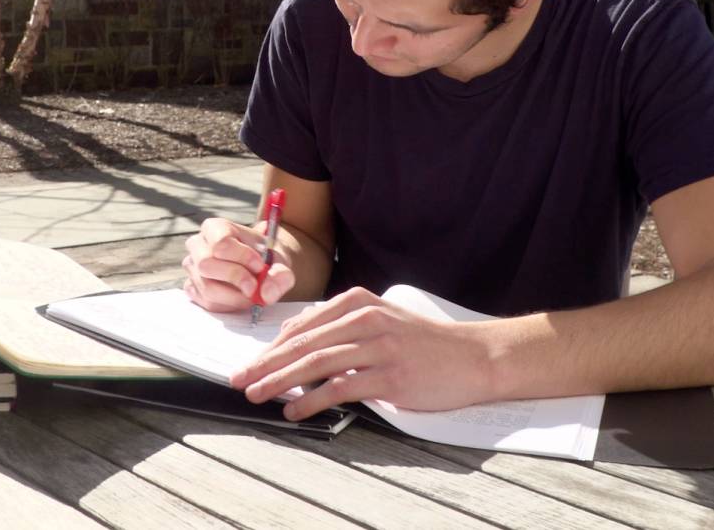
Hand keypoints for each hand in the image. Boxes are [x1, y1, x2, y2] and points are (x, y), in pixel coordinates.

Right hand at [182, 217, 295, 312]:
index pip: (221, 242)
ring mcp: (192, 268)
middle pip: (206, 264)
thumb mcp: (279, 260)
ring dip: (234, 296)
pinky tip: (240, 299)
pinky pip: (206, 302)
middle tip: (255, 286)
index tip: (260, 266)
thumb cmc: (266, 258)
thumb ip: (280, 273)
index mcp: (215, 228)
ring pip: (207, 287)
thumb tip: (266, 293)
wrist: (261, 267)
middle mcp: (197, 245)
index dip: (242, 256)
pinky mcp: (193, 288)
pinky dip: (228, 305)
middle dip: (235, 278)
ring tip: (252, 294)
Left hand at [228, 287, 496, 418]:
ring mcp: (379, 346)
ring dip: (281, 381)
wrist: (474, 357)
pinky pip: (342, 387)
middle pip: (304, 343)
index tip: (248, 364)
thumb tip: (294, 335)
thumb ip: (338, 325)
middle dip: (266, 363)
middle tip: (239, 379)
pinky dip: (314, 400)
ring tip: (258, 394)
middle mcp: (366, 319)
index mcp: (358, 302)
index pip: (303, 327)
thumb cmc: (423, 343)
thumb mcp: (380, 319)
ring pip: (317, 363)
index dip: (271, 347)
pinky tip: (295, 411)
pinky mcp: (391, 374)